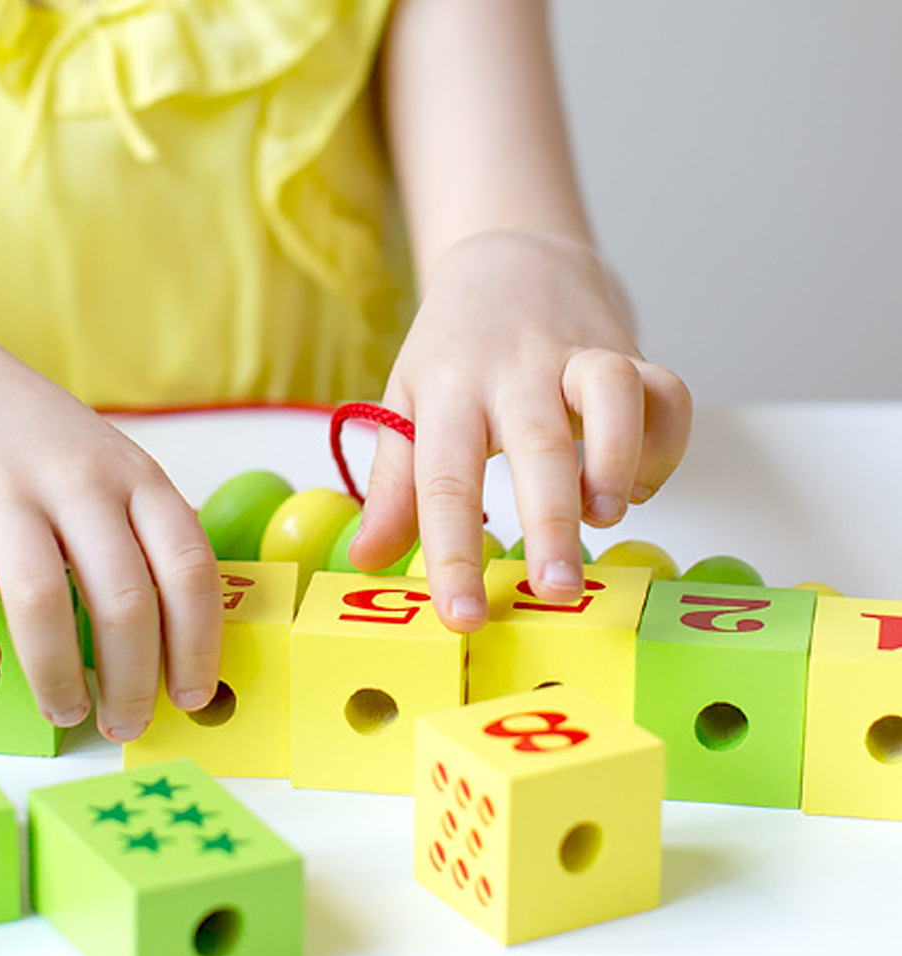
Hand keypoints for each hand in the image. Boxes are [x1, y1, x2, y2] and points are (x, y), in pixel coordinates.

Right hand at [0, 323, 221, 740]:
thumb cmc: (37, 445)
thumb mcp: (112, 467)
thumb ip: (144, 536)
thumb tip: (179, 642)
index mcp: (135, 475)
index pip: (189, 566)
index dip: (197, 643)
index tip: (190, 697)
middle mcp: (77, 479)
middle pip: (124, 598)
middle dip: (130, 681)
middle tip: (126, 725)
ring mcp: (3, 488)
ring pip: (42, 601)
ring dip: (56, 674)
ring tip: (64, 708)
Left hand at [348, 230, 691, 629]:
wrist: (508, 261)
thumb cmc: (454, 353)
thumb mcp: (405, 408)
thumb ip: (394, 486)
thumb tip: (367, 559)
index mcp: (445, 392)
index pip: (442, 479)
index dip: (451, 552)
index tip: (460, 617)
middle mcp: (511, 371)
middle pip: (535, 443)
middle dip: (550, 523)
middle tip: (556, 589)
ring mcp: (575, 355)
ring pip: (612, 396)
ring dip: (617, 463)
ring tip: (606, 516)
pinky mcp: (629, 351)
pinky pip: (665, 391)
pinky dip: (664, 444)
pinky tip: (640, 484)